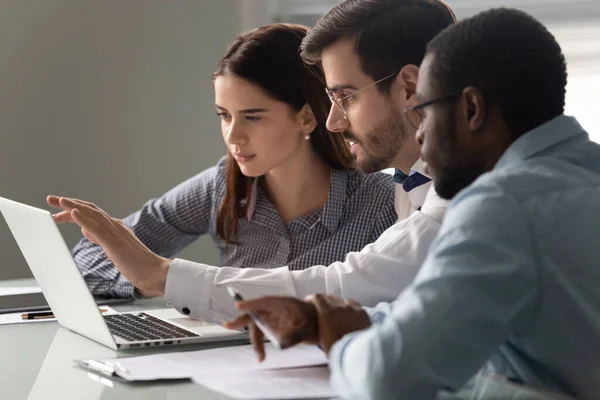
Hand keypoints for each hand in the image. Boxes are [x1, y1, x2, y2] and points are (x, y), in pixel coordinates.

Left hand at [47, 195, 169, 295]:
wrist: (155, 273)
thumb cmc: (139, 265)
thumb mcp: (115, 249)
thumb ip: (101, 239)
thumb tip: (86, 231)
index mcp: (116, 228)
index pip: (92, 214)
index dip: (75, 209)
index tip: (59, 211)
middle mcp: (116, 226)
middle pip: (89, 209)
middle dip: (69, 203)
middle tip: (51, 200)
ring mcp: (116, 233)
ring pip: (92, 214)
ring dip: (73, 206)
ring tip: (58, 200)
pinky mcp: (115, 243)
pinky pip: (96, 228)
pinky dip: (83, 219)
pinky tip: (72, 212)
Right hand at [224, 296, 318, 361]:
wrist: (317, 324)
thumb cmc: (313, 320)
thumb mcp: (307, 328)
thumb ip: (295, 335)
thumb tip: (281, 344)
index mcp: (283, 303)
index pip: (265, 301)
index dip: (251, 303)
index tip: (239, 305)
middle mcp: (274, 309)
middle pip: (254, 313)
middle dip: (241, 319)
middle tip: (228, 325)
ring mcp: (271, 317)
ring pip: (256, 327)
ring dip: (255, 341)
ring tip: (260, 356)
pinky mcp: (270, 326)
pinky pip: (260, 334)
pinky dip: (259, 344)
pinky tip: (261, 355)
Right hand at [306, 294, 370, 354]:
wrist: (358, 353)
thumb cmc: (339, 350)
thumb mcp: (322, 339)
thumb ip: (320, 328)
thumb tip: (320, 327)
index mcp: (327, 312)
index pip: (317, 298)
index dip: (312, 299)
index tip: (310, 302)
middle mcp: (340, 307)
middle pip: (330, 297)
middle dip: (325, 301)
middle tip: (323, 308)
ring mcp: (353, 308)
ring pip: (343, 301)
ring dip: (339, 304)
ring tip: (338, 312)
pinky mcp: (363, 313)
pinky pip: (355, 306)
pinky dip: (351, 309)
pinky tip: (351, 315)